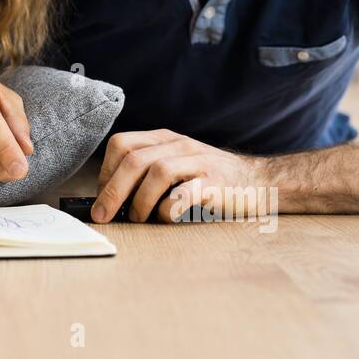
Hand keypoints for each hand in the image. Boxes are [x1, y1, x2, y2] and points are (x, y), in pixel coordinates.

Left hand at [92, 129, 267, 222]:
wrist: (257, 183)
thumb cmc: (206, 181)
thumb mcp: (175, 166)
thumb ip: (146, 175)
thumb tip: (109, 202)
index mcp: (164, 139)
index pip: (122, 144)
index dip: (105, 172)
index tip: (102, 197)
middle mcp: (179, 145)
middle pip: (134, 160)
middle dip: (112, 191)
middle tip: (103, 216)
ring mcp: (198, 162)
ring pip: (156, 172)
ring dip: (139, 201)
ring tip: (137, 219)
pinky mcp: (214, 184)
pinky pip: (183, 194)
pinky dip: (167, 210)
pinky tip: (165, 219)